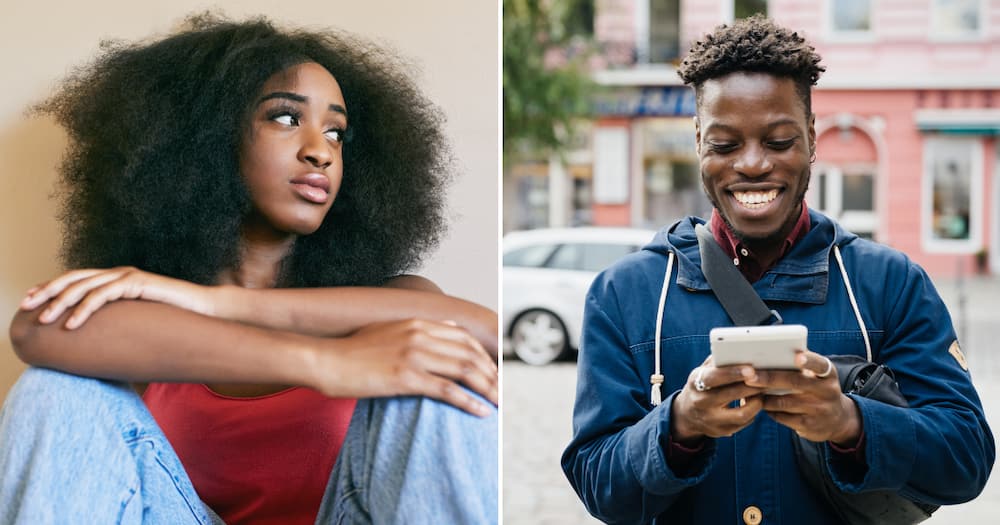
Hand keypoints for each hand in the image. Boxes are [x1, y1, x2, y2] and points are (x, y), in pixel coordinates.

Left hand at [20, 267, 213, 328]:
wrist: (204, 312)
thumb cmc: (172, 320)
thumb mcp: (137, 320)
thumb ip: (117, 322)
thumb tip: (95, 341)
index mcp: (115, 279)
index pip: (75, 279)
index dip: (50, 287)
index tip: (28, 300)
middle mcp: (118, 273)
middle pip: (72, 278)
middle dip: (46, 292)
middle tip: (25, 306)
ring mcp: (127, 276)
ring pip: (84, 286)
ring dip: (60, 303)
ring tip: (44, 319)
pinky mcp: (137, 283)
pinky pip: (103, 295)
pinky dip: (84, 310)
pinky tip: (72, 325)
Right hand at [313, 318, 498, 416]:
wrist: (326, 360)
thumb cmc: (352, 351)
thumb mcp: (387, 330)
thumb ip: (416, 329)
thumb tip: (445, 328)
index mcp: (417, 323)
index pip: (463, 338)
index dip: (483, 356)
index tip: (492, 372)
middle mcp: (420, 335)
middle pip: (469, 354)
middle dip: (491, 374)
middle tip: (501, 391)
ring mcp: (414, 355)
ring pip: (464, 370)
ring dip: (487, 388)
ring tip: (498, 403)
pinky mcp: (406, 377)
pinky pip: (448, 390)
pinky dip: (469, 402)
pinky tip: (481, 412)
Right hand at [671, 356, 765, 442]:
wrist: (687, 413)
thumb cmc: (703, 385)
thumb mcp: (703, 371)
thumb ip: (718, 361)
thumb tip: (739, 350)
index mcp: (696, 383)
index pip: (714, 377)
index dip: (733, 373)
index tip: (751, 369)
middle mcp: (701, 402)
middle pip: (731, 395)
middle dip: (752, 386)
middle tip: (768, 378)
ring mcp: (710, 419)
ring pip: (741, 414)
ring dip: (757, 402)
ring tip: (762, 392)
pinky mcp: (721, 431)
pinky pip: (744, 422)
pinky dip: (754, 411)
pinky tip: (756, 402)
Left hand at [748, 350, 861, 444]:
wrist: (838, 420)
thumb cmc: (817, 389)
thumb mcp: (818, 376)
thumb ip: (801, 365)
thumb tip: (769, 352)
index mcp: (828, 374)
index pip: (820, 365)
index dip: (809, 361)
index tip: (798, 357)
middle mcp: (827, 391)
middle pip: (794, 382)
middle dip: (769, 378)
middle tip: (749, 376)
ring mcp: (818, 410)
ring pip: (784, 402)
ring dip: (763, 396)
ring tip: (748, 390)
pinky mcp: (809, 425)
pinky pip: (782, 417)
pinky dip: (768, 410)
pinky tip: (759, 404)